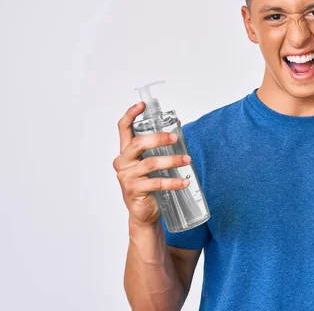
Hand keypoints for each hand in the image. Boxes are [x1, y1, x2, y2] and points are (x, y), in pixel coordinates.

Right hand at [112, 102, 191, 227]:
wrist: (143, 212)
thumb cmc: (148, 185)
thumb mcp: (151, 163)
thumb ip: (158, 148)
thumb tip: (177, 127)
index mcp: (126, 152)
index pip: (123, 129)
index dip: (131, 115)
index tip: (142, 105)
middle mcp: (123, 162)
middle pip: (138, 143)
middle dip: (158, 138)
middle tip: (175, 138)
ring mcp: (127, 177)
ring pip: (150, 163)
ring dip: (172, 160)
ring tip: (187, 160)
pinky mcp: (134, 190)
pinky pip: (157, 183)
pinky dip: (173, 181)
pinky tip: (184, 181)